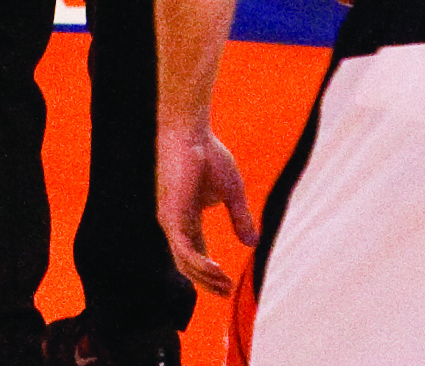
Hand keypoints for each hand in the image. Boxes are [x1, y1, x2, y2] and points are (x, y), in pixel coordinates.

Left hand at [158, 119, 257, 295]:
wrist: (192, 133)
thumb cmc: (209, 155)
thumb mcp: (232, 192)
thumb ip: (240, 218)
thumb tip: (253, 244)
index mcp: (186, 218)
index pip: (195, 252)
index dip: (210, 271)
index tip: (227, 284)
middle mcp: (175, 223)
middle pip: (189, 263)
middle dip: (208, 281)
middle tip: (228, 292)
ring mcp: (171, 222)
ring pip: (185, 262)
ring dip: (206, 278)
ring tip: (225, 286)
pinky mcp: (171, 217)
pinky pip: (183, 251)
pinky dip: (199, 264)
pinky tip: (216, 271)